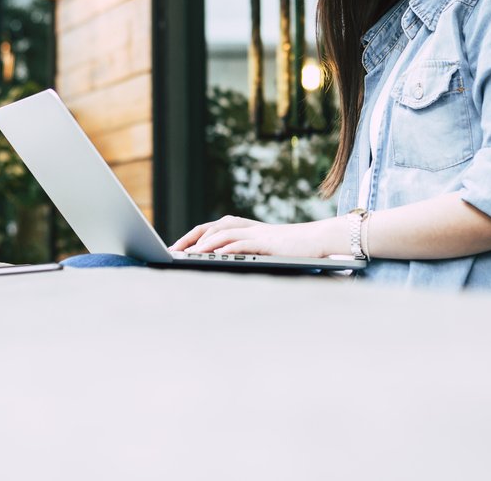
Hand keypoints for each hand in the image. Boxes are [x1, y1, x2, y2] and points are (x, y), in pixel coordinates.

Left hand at [169, 215, 344, 257]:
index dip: (192, 237)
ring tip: (186, 253)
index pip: (211, 228)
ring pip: (222, 233)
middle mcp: (246, 226)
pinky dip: (223, 248)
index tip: (176, 249)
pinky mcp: (265, 241)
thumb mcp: (264, 250)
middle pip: (210, 227)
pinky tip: (211, 255)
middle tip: (172, 250)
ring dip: (203, 243)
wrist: (318, 240)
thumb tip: (221, 263)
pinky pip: (240, 242)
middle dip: (190, 238)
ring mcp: (255, 232)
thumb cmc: (292, 249)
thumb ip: (244, 253)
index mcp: (244, 228)